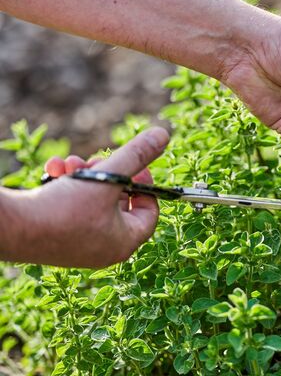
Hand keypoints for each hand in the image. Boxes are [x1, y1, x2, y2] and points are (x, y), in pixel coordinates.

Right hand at [16, 127, 168, 267]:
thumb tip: (162, 135)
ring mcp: (79, 244)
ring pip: (93, 199)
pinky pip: (72, 206)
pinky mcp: (57, 236)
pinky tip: (54, 170)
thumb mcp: (109, 176)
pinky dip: (66, 186)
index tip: (134, 166)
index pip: (150, 212)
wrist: (11, 226)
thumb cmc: (63, 210)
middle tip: (97, 160)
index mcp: (124, 242)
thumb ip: (137, 154)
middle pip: (119, 202)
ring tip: (71, 164)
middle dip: (108, 174)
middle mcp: (104, 248)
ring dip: (84, 175)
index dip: (145, 184)